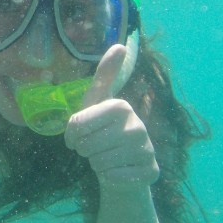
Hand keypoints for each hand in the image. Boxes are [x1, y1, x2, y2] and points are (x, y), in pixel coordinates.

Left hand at [64, 45, 158, 189]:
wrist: (123, 166)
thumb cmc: (103, 131)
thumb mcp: (96, 102)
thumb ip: (104, 75)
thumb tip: (119, 44)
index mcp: (120, 106)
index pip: (77, 125)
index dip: (72, 135)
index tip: (79, 134)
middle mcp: (137, 125)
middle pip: (86, 145)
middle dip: (84, 150)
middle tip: (95, 148)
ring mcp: (146, 150)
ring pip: (99, 163)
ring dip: (96, 164)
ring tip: (107, 157)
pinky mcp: (150, 172)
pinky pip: (113, 178)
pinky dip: (109, 177)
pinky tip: (118, 170)